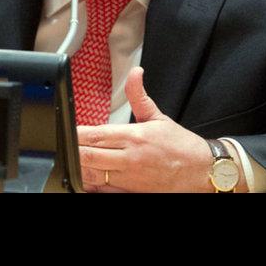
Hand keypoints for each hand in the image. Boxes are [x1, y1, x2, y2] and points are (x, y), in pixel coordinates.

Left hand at [76, 66, 212, 192]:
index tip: (68, 130)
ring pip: (92, 174)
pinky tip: (87, 176)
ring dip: (79, 167)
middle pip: (88, 156)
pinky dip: (91, 183)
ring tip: (73, 160)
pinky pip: (103, 190)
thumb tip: (135, 73)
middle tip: (64, 146)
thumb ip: (139, 95)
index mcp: (134, 137)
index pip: (95, 135)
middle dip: (72, 151)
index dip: (75, 134)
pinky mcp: (131, 192)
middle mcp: (129, 159)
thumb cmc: (180, 146)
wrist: (201, 170)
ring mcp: (129, 178)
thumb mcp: (158, 116)